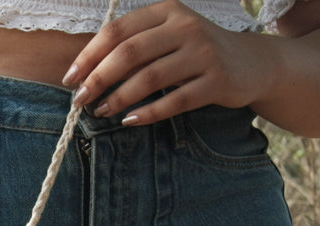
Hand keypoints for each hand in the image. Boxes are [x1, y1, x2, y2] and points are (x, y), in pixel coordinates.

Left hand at [62, 0, 273, 125]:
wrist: (250, 63)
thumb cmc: (194, 53)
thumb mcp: (166, 37)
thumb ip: (134, 46)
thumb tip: (84, 72)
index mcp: (167, 12)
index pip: (118, 30)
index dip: (89, 55)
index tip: (70, 78)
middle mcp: (185, 27)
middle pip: (130, 53)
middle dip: (98, 78)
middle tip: (79, 100)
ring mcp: (203, 53)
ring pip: (150, 77)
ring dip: (119, 98)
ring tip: (100, 112)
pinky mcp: (216, 81)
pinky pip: (174, 101)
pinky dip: (148, 113)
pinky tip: (129, 121)